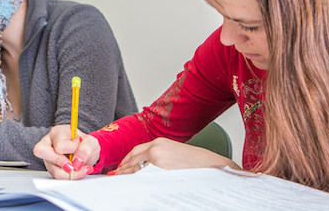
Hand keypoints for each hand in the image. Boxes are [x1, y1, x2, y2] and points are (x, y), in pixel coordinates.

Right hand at [33, 125, 99, 179]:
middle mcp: (48, 142)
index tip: (79, 148)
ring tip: (79, 169)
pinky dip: (68, 176)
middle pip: (40, 151)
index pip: (59, 145)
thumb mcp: (92, 142)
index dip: (72, 150)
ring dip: (69, 173)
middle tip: (72, 165)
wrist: (86, 153)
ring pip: (51, 169)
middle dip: (60, 162)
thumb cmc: (85, 144)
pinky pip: (56, 176)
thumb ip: (86, 148)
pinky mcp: (50, 166)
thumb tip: (76, 161)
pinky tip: (76, 172)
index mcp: (58, 132)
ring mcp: (47, 156)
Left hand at [110, 137, 240, 175]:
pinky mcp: (159, 170)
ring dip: (127, 176)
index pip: (137, 151)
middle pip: (133, 160)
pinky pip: (143, 177)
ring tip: (120, 181)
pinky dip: (135, 181)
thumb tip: (147, 168)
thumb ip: (161, 157)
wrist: (213, 167)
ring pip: (136, 169)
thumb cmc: (198, 163)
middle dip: (123, 169)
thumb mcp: (176, 154)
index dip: (127, 160)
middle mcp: (156, 148)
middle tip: (115, 176)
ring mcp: (157, 159)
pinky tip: (131, 185)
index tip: (121, 167)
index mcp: (160, 142)